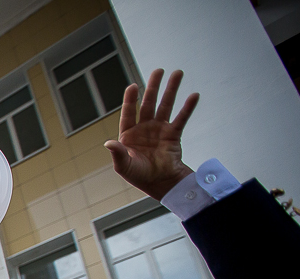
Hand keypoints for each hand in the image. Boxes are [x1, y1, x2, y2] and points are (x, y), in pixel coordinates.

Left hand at [104, 68, 198, 199]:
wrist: (160, 183)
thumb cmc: (139, 175)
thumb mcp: (124, 166)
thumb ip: (117, 153)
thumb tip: (108, 143)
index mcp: (129, 134)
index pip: (129, 113)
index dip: (130, 100)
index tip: (133, 86)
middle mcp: (144, 128)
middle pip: (148, 103)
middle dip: (153, 87)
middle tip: (158, 71)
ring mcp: (159, 129)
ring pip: (165, 105)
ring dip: (171, 90)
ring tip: (177, 73)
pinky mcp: (173, 134)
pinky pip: (181, 118)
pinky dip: (187, 107)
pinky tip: (193, 95)